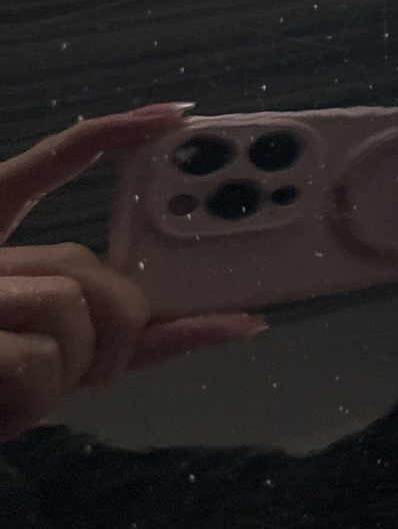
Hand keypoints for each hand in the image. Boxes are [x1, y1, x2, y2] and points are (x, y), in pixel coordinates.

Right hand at [0, 103, 263, 438]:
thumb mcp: (66, 361)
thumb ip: (139, 336)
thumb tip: (243, 321)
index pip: (38, 171)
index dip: (106, 134)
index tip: (173, 114)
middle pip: (84, 265)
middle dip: (116, 326)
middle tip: (93, 369)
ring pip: (66, 307)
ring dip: (70, 373)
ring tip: (25, 397)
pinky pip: (32, 359)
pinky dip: (34, 402)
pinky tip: (6, 414)